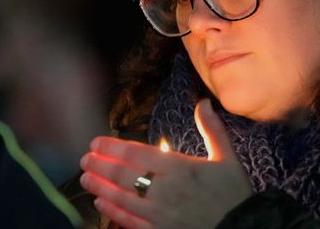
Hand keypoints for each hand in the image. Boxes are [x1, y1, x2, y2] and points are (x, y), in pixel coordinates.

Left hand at [79, 99, 252, 228]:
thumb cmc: (235, 195)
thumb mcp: (228, 159)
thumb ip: (212, 130)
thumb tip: (203, 102)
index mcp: (181, 169)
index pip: (138, 154)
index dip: (113, 147)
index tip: (96, 142)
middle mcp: (166, 190)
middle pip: (124, 175)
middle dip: (100, 166)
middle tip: (84, 159)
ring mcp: (161, 214)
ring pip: (122, 198)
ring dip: (100, 187)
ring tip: (85, 178)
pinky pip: (130, 221)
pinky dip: (113, 211)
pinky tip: (101, 203)